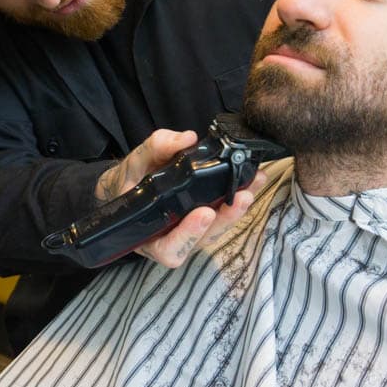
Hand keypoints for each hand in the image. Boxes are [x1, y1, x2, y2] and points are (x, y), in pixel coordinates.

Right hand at [95, 128, 266, 268]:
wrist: (131, 184)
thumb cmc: (132, 180)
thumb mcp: (137, 161)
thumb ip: (158, 148)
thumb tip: (186, 138)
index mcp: (150, 236)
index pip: (170, 249)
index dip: (188, 235)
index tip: (203, 213)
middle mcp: (174, 238)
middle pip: (204, 239)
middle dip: (225, 218)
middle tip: (241, 198)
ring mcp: (194, 230)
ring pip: (220, 228)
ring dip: (238, 209)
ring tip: (252, 186)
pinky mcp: (208, 218)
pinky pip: (225, 213)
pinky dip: (240, 197)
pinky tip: (254, 180)